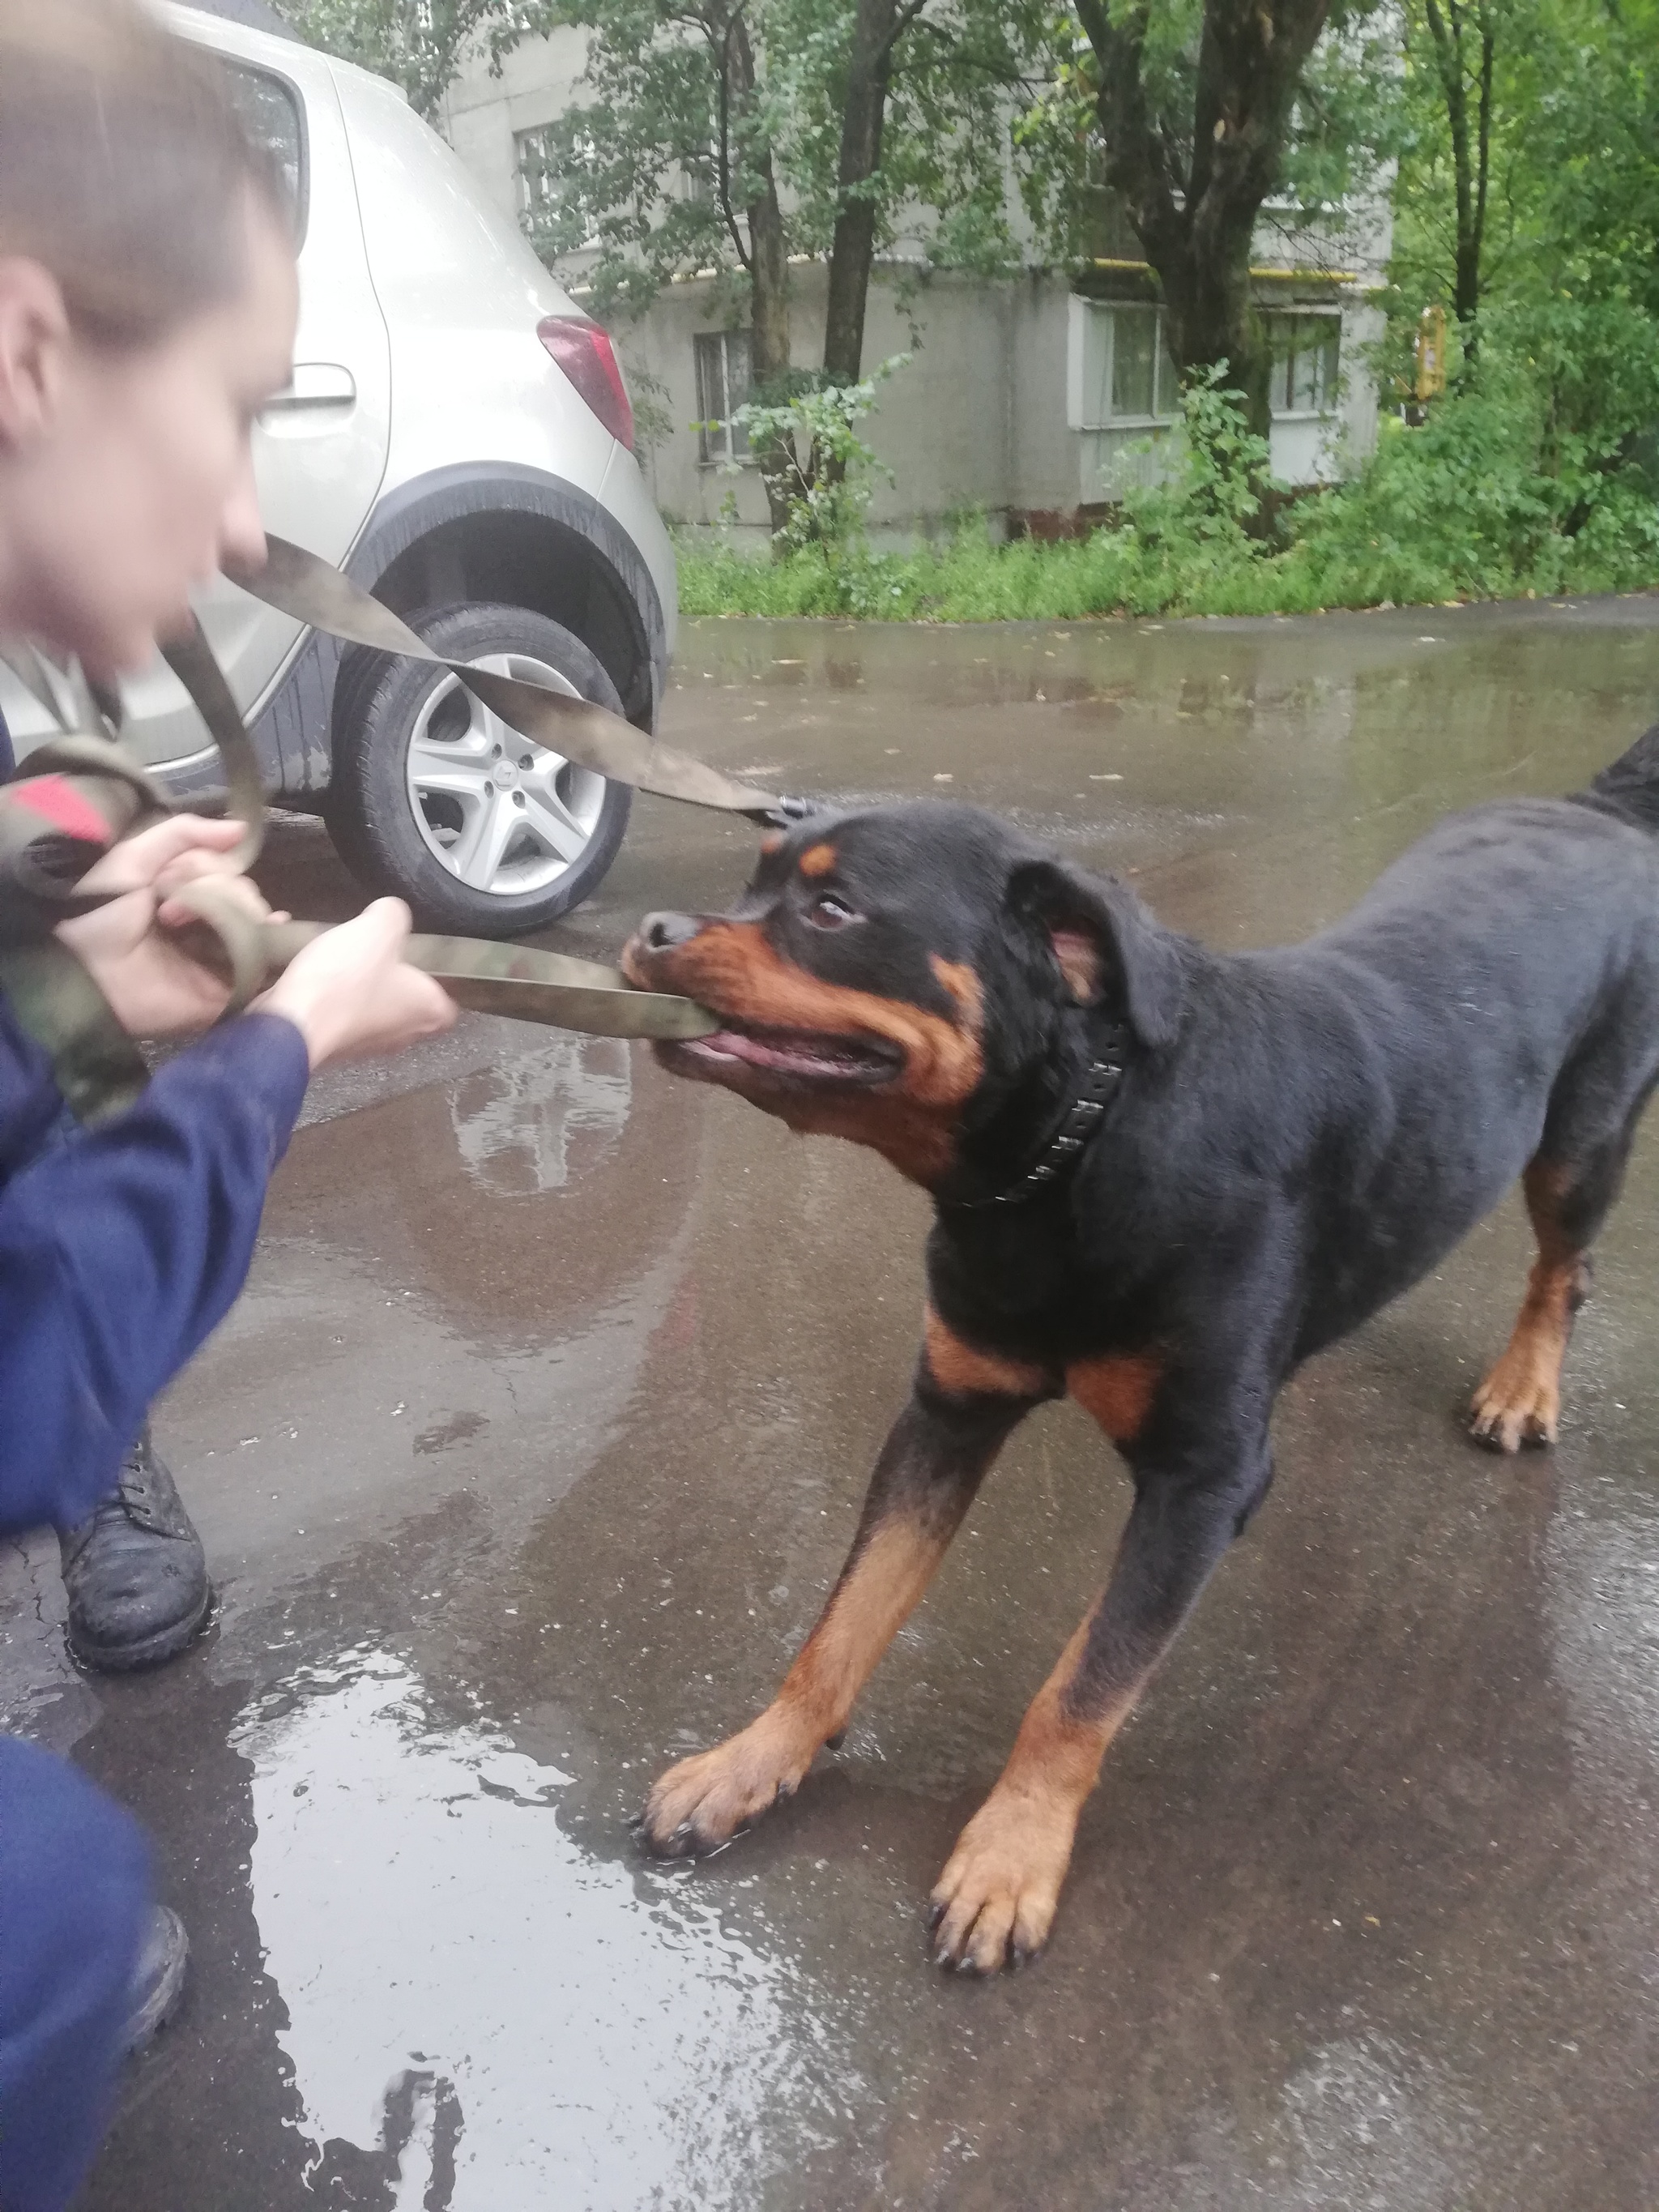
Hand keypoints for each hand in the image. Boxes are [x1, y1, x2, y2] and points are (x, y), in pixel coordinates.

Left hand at [55, 815, 281, 1036]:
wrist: (84, 972)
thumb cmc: (99, 914)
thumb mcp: (132, 858)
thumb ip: (182, 834)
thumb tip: (243, 829)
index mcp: (187, 890)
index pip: (224, 868)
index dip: (207, 867)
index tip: (167, 880)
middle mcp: (208, 919)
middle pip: (244, 892)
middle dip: (217, 892)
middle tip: (169, 914)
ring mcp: (220, 953)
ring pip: (256, 920)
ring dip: (236, 913)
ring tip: (192, 929)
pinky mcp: (228, 985)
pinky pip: (263, 961)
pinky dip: (272, 941)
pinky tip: (272, 928)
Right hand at [252, 898, 455, 1068]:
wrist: (291, 1023)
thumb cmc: (345, 982)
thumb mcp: (378, 927)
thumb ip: (392, 914)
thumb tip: (390, 913)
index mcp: (426, 1010)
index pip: (450, 1005)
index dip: (441, 984)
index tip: (425, 963)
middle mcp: (401, 1034)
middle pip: (407, 1004)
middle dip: (393, 979)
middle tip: (379, 952)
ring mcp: (365, 1044)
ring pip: (369, 1008)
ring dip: (355, 984)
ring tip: (339, 954)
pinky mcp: (331, 1045)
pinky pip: (334, 1013)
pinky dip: (324, 993)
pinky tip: (308, 967)